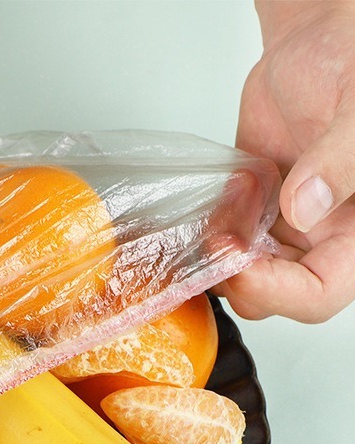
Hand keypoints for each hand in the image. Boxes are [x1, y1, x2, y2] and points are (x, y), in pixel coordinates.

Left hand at [216, 0, 354, 321]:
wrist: (319, 42)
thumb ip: (342, 158)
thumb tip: (306, 208)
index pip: (320, 294)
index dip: (278, 292)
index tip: (241, 265)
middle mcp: (324, 237)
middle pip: (275, 295)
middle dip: (237, 279)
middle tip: (212, 246)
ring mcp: (285, 228)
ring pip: (243, 274)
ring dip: (216, 259)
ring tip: (209, 221)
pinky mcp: (253, 212)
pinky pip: (224, 240)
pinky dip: (208, 233)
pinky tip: (209, 207)